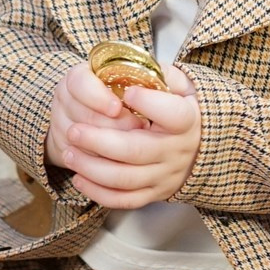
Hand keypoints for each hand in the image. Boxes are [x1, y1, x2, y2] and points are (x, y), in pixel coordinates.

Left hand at [45, 61, 200, 208]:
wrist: (200, 148)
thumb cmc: (180, 110)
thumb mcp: (181, 86)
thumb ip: (163, 75)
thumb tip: (140, 69)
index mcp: (186, 121)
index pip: (174, 115)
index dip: (151, 104)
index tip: (129, 92)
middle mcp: (176, 151)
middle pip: (138, 150)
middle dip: (101, 142)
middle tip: (74, 130)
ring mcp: (164, 175)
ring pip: (127, 179)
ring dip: (93, 168)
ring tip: (69, 153)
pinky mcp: (153, 193)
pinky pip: (125, 200)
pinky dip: (99, 193)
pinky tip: (79, 178)